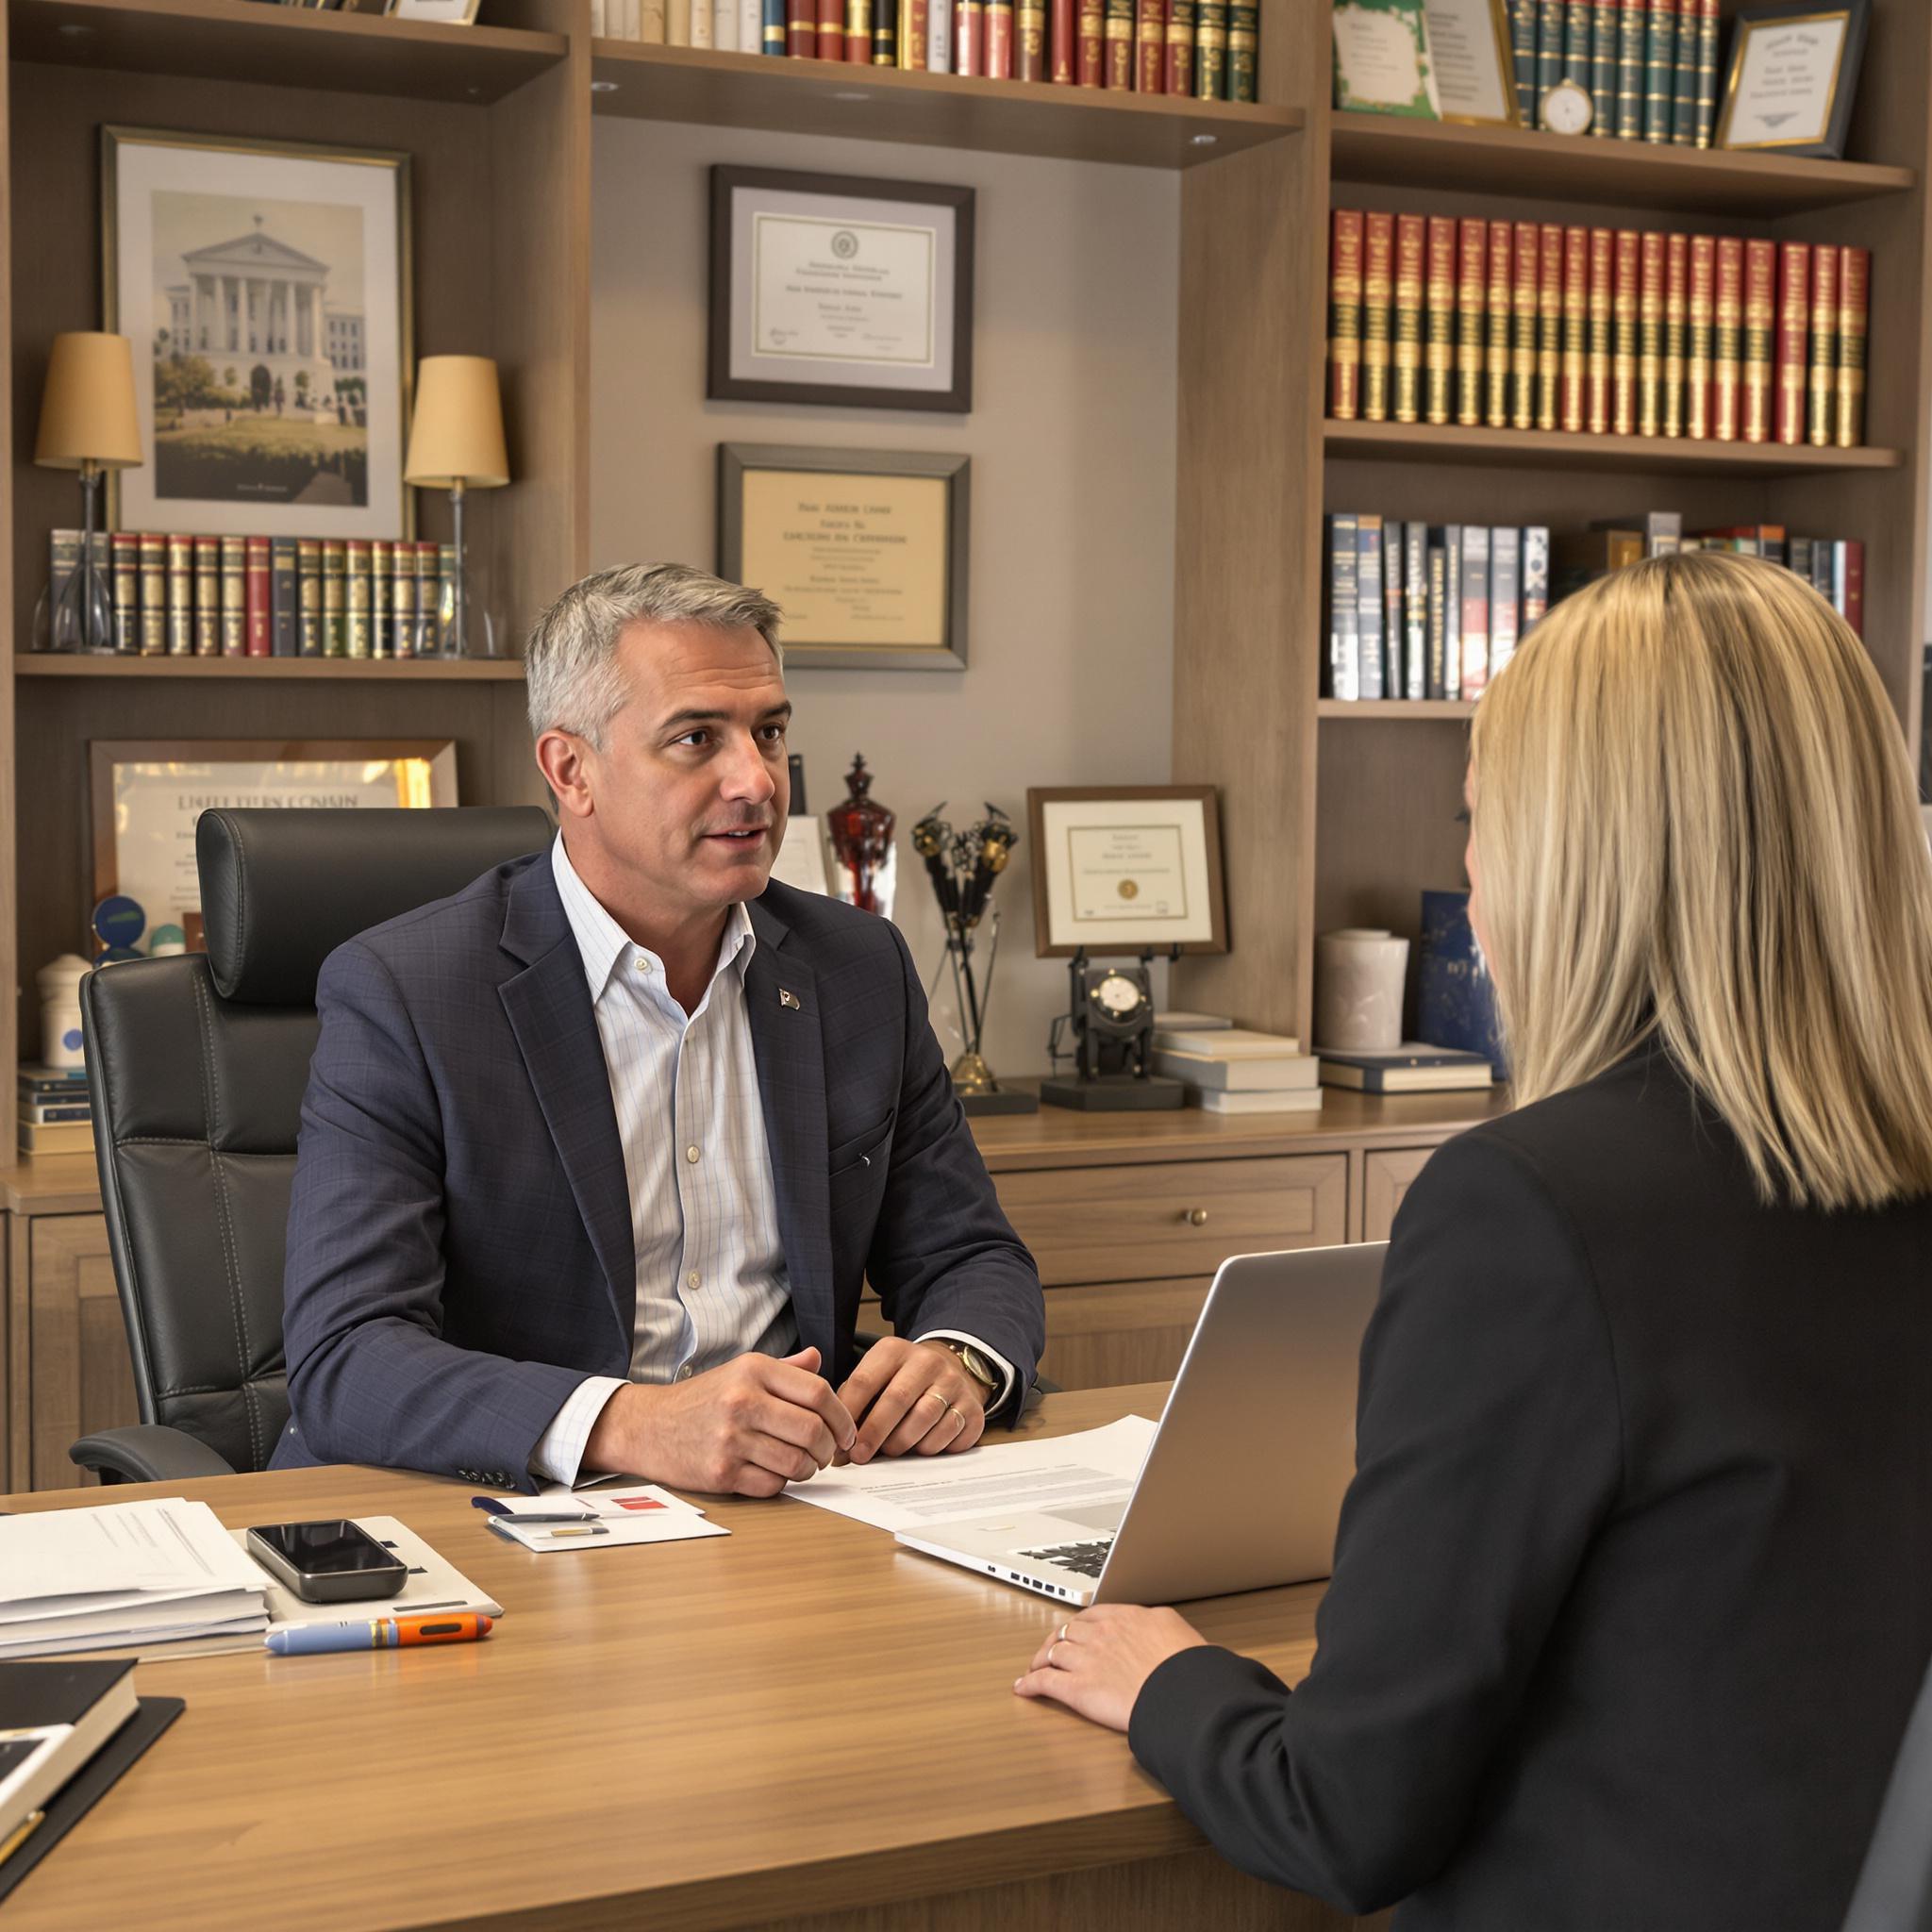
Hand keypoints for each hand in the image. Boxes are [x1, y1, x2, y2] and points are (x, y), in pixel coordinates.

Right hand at [582, 1347, 855, 1497]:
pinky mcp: (720, 1473)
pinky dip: (781, 1483)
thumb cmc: (701, 1399)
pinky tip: (774, 1473)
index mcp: (753, 1371)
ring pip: (796, 1463)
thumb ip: (784, 1369)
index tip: (847, 1431)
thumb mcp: (740, 1371)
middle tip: (828, 1453)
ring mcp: (731, 1439)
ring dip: (809, 1469)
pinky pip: (772, 1485)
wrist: (648, 1425)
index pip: (819, 1392)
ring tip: (803, 1464)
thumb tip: (818, 1360)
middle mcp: (743, 1401)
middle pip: (813, 1430)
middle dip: (830, 1448)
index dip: (842, 1416)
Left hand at [833, 1337, 986, 1463]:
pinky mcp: (972, 1406)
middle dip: (874, 1432)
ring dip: (903, 1441)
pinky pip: (950, 1432)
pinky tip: (920, 1447)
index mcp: (895, 1351)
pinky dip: (931, 1446)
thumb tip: (839, 1447)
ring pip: (925, 1417)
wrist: (951, 1371)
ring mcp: (953, 1382)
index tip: (840, 1440)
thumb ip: (854, 1404)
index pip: (865, 1380)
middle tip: (860, 1456)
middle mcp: (927, 1361)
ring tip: (891, 1451)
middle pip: (897, 1398)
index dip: (849, 1414)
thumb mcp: (876, 1378)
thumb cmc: (901, 1383)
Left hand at [1013, 1605, 1210, 1731]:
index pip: (1091, 1615)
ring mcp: (1086, 1660)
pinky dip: (1030, 1683)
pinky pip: (1045, 1682)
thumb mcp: (1176, 1629)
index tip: (1076, 1631)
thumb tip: (1156, 1624)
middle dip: (1057, 1640)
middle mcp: (1101, 1634)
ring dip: (1041, 1659)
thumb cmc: (1185, 1668)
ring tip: (1036, 1666)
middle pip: (1067, 1631)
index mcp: (1124, 1617)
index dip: (1079, 1625)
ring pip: (1052, 1652)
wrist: (1181, 1695)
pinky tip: (1024, 1687)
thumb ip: (1158, 1622)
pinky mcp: (1077, 1689)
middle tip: (1051, 1649)